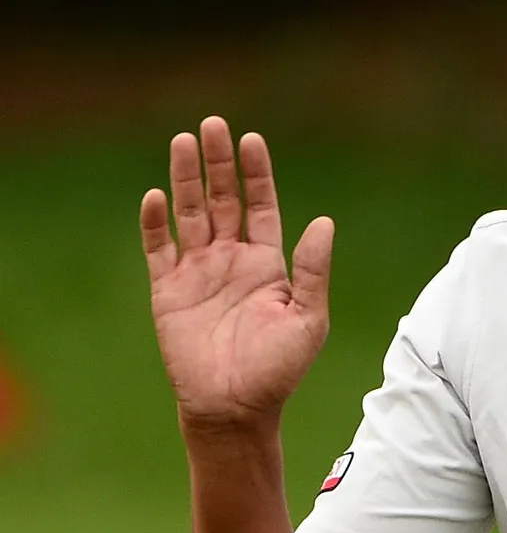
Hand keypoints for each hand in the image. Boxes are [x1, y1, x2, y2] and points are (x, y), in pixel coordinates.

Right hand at [140, 117, 333, 432]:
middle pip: (223, 199)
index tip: (252, 139)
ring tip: (183, 141)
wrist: (235, 408)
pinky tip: (156, 196)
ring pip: (190, 213)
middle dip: (218, 162)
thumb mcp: (308, 318)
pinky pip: (159, 249)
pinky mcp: (168, 290)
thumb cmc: (278, 369)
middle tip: (213, 124)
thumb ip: (312, 270)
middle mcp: (231, 260)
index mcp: (267, 263)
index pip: (261, 206)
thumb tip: (324, 222)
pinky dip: (155, 223)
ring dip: (186, 178)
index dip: (256, 173)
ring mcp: (198, 272)